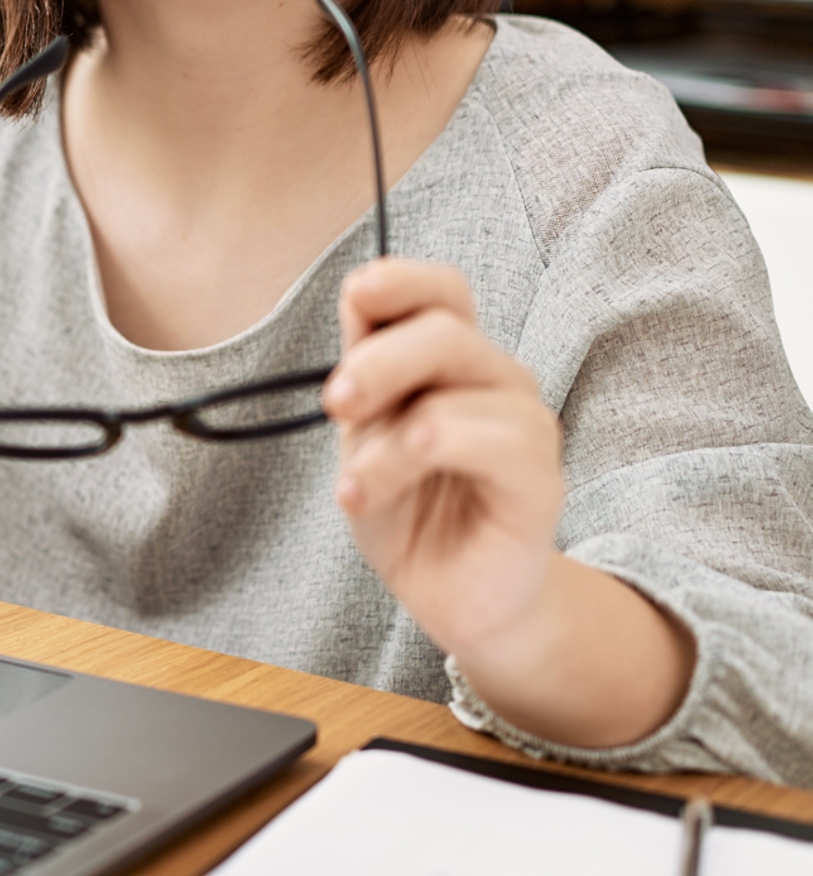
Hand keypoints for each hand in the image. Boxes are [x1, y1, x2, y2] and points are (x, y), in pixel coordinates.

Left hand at [323, 259, 693, 747]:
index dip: (401, 280)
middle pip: (445, 330)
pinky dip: (424, 458)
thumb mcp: (365, 432)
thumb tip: (357, 292)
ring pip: (452, 396)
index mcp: (453, 360)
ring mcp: (524, 426)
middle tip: (334, 406)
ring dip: (383, 444)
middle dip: (376, 363)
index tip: (356, 296)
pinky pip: (497, 443)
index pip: (441, 291)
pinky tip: (378, 491)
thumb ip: (364, 368)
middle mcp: (495, 380)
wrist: (453, 596)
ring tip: (354, 490)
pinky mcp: (542, 480)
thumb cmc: (410, 508)